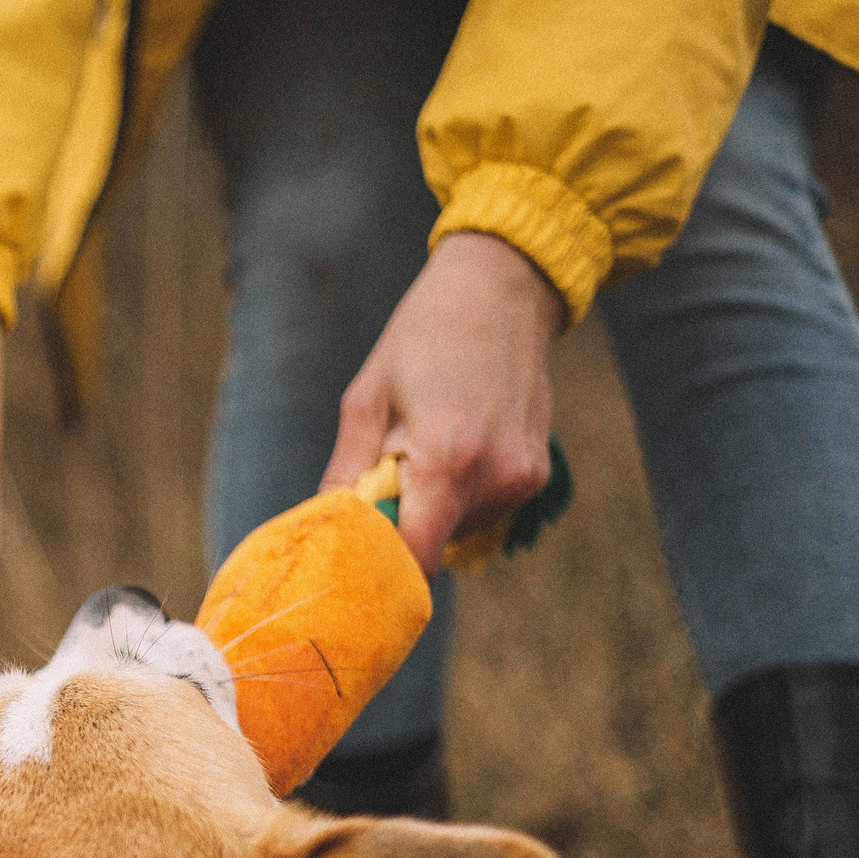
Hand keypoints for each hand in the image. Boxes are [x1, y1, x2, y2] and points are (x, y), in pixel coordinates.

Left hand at [321, 232, 565, 573]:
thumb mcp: (366, 399)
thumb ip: (346, 473)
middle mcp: (494, 476)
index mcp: (447, 458)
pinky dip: (457, 496)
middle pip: (432, 546)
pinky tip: (453, 446)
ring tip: (420, 450)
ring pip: (457, 532)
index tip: (350, 562)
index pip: (414, 556)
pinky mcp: (536, 477)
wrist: (503, 289)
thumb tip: (321, 529)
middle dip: (397, 529)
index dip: (378, 568)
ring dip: (428, 510)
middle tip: (377, 482)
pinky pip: (482, 510)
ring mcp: (522, 480)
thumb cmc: (424, 336)